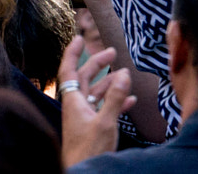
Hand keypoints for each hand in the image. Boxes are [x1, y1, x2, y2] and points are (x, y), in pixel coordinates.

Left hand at [57, 34, 135, 165]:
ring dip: (109, 84)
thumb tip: (123, 73)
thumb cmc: (89, 151)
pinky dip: (115, 102)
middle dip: (97, 64)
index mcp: (73, 101)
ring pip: (95, 94)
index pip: (69, 70)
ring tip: (125, 74)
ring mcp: (84, 118)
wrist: (82, 172)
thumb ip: (115, 98)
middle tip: (112, 52)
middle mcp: (76, 106)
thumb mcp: (105, 123)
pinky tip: (129, 100)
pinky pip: (103, 109)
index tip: (80, 38)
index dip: (73, 53)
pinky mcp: (91, 128)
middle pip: (84, 78)